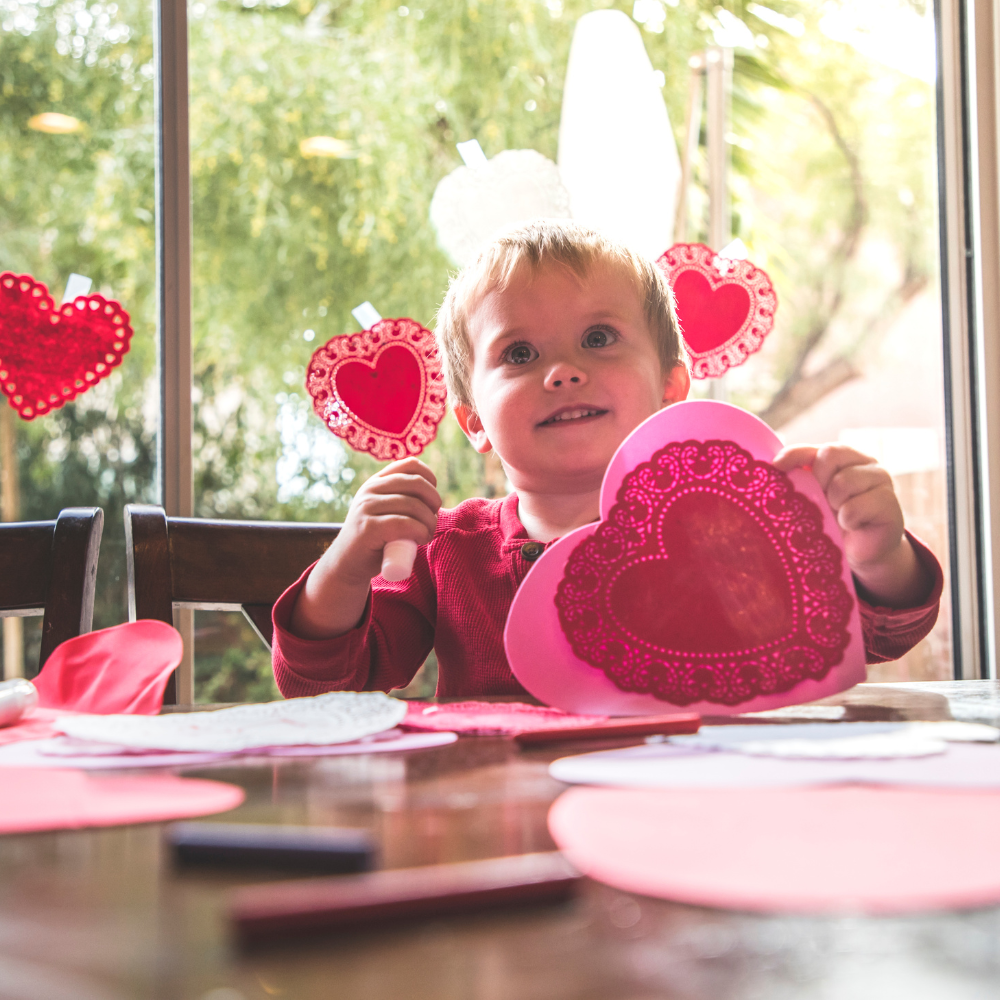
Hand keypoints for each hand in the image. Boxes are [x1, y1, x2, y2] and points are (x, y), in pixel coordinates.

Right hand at [331, 457, 441, 586]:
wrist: (346, 564)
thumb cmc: (375, 541)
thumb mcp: (384, 511)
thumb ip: (400, 499)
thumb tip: (433, 498)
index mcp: (376, 482)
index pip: (411, 464)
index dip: (430, 479)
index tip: (432, 500)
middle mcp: (370, 490)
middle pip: (416, 483)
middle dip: (433, 502)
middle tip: (432, 521)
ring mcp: (367, 507)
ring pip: (413, 505)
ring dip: (429, 522)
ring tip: (426, 534)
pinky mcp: (368, 527)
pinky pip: (405, 524)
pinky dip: (420, 532)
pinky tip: (420, 539)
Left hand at [773, 443, 931, 607]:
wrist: (859, 552)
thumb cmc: (832, 520)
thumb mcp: (812, 496)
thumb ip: (800, 478)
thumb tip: (771, 467)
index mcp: (843, 457)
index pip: (816, 448)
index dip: (794, 455)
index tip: (775, 467)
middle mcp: (864, 463)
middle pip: (830, 455)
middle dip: (818, 481)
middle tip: (822, 502)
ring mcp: (881, 480)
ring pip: (843, 481)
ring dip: (833, 503)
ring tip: (838, 515)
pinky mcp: (890, 504)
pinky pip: (854, 508)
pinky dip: (847, 521)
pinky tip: (852, 526)